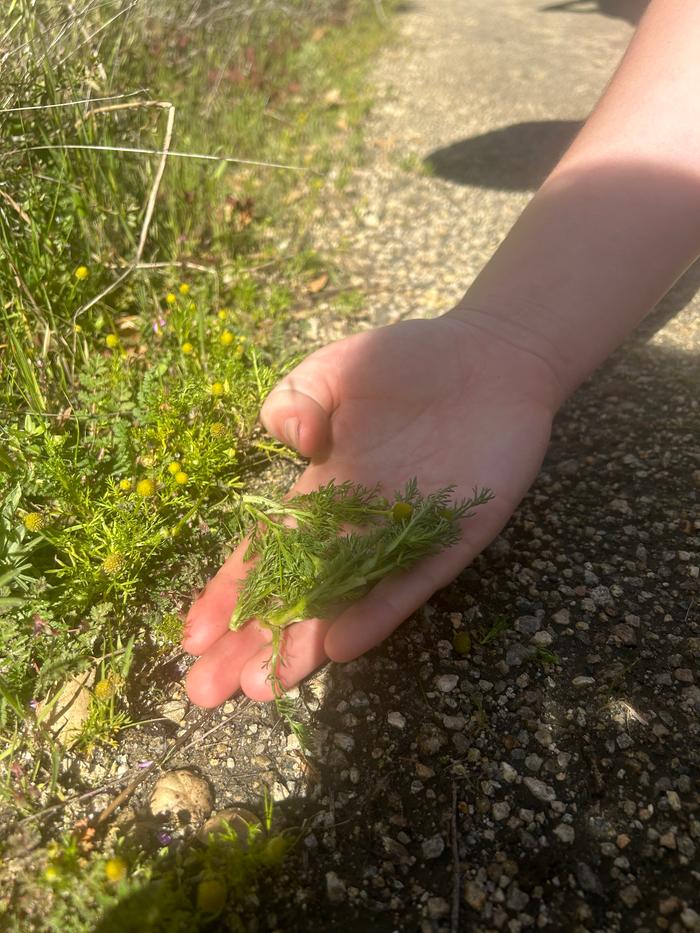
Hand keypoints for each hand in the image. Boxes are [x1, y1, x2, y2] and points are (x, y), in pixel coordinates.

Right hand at [182, 314, 558, 704]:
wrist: (491, 357)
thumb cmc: (407, 362)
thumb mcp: (331, 368)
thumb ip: (293, 399)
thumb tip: (291, 445)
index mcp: (323, 491)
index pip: (267, 551)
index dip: (231, 593)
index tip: (193, 637)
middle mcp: (356, 525)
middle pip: (296, 591)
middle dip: (253, 641)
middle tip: (207, 691)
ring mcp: (403, 536)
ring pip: (346, 601)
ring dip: (305, 642)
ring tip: (266, 687)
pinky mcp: (453, 538)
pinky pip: (411, 582)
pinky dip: (379, 612)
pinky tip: (342, 645)